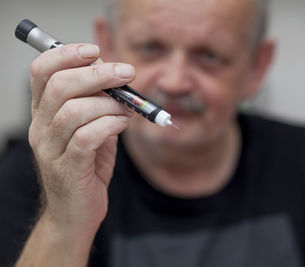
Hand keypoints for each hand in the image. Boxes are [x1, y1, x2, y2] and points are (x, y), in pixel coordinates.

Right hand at [29, 43, 134, 233]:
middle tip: (127, 73)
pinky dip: (110, 125)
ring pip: (74, 110)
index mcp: (44, 113)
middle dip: (98, 73)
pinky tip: (123, 125)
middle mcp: (40, 128)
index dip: (66, 54)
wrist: (75, 214)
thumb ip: (99, 105)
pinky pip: (87, 137)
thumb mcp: (92, 130)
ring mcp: (51, 149)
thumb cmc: (86, 169)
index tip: (95, 51)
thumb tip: (116, 77)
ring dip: (109, 103)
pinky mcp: (68, 168)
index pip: (41, 71)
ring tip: (127, 108)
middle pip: (60, 85)